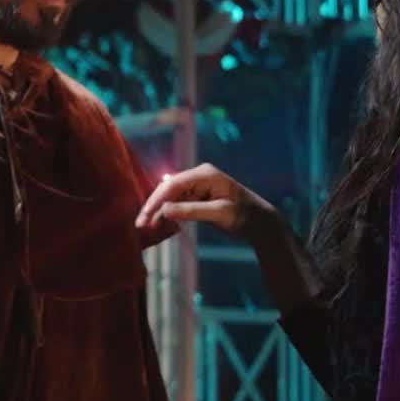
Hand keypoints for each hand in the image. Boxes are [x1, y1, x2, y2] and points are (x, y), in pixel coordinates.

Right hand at [136, 164, 272, 239]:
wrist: (259, 221)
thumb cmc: (243, 215)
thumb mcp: (219, 213)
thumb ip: (192, 211)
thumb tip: (165, 210)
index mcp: (204, 174)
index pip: (173, 184)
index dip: (157, 199)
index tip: (145, 215)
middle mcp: (198, 176)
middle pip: (168, 189)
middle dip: (154, 206)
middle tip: (140, 223)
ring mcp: (197, 186)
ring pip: (171, 197)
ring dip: (159, 211)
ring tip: (146, 226)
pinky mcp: (197, 197)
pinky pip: (177, 203)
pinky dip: (168, 213)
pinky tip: (158, 223)